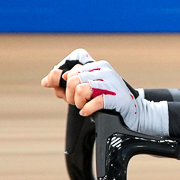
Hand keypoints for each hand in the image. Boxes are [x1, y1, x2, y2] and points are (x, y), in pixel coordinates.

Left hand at [41, 50, 168, 136]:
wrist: (132, 113)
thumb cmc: (108, 102)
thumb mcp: (85, 91)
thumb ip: (66, 85)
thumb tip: (47, 80)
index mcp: (96, 66)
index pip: (69, 71)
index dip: (63, 86)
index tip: (69, 95)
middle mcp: (103, 70)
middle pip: (72, 80)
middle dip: (71, 96)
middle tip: (79, 103)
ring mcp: (111, 82)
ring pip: (81, 88)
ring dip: (79, 102)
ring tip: (85, 106)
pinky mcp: (117, 97)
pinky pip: (95, 101)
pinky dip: (87, 109)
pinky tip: (88, 111)